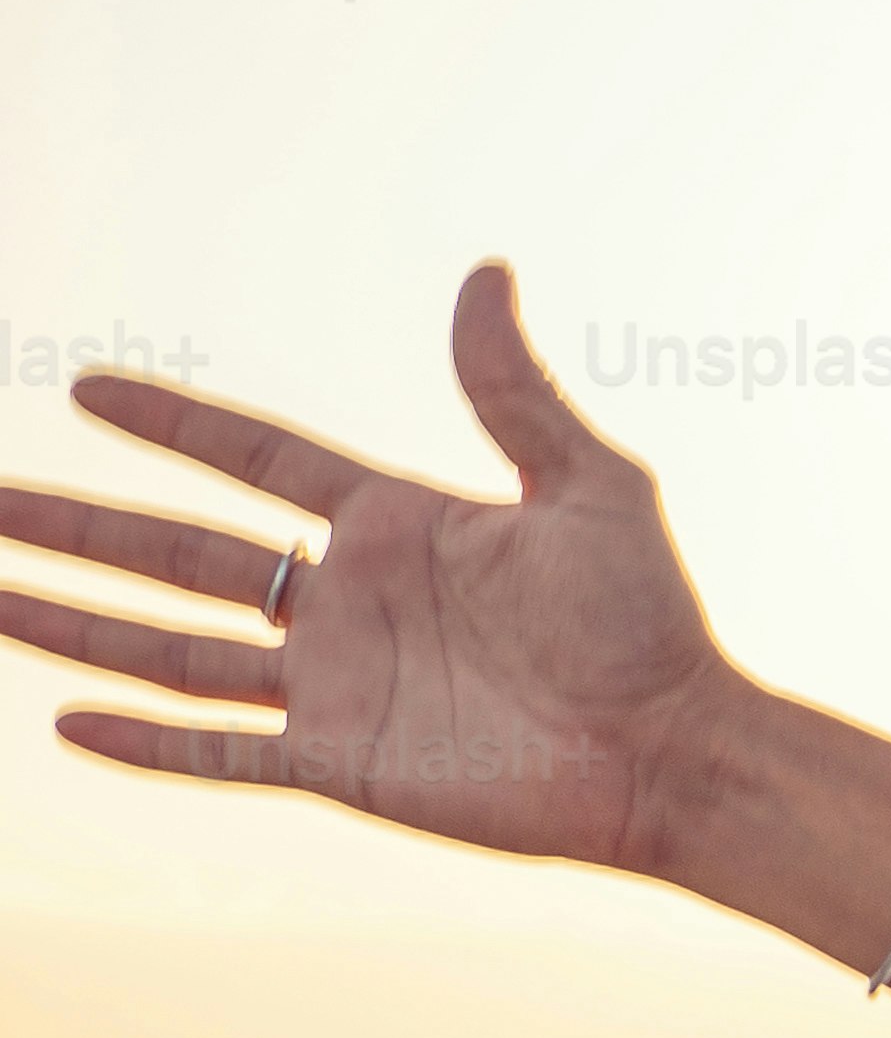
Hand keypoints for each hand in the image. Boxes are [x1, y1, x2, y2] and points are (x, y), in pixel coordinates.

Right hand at [12, 267, 741, 869]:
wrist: (678, 750)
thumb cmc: (651, 622)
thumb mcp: (589, 488)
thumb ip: (513, 392)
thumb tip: (484, 272)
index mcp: (396, 525)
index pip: (256, 459)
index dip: (175, 425)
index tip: (86, 389)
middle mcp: (348, 601)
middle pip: (181, 554)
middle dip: (80, 525)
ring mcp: (336, 685)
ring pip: (172, 649)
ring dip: (77, 624)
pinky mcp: (343, 764)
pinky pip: (221, 752)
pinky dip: (146, 743)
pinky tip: (65, 721)